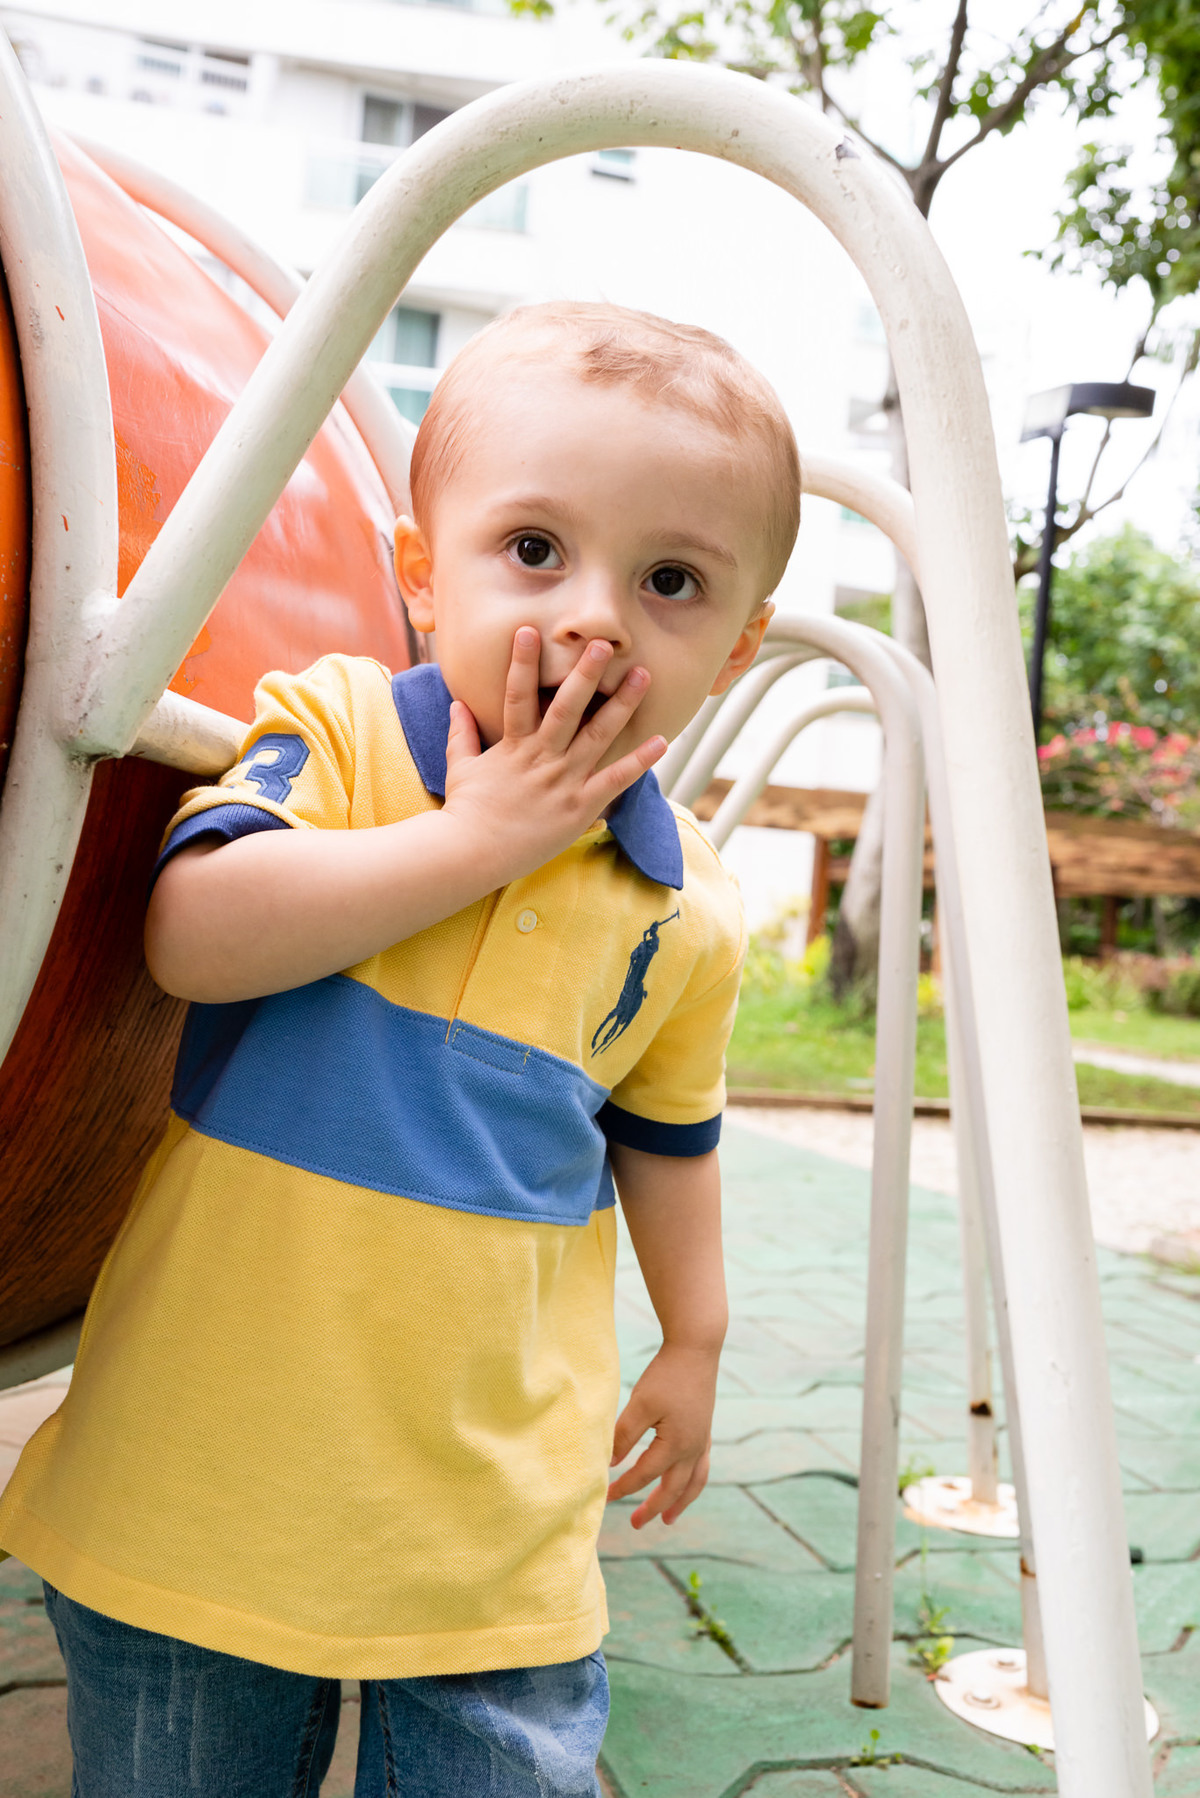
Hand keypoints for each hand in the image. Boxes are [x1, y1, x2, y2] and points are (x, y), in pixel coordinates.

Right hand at [440, 629, 665, 887]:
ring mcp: (562, 782)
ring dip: (621, 705)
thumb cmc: (465, 812)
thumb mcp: (459, 768)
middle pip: (567, 708)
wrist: (470, 853)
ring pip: (597, 736)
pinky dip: (638, 761)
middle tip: (604, 644)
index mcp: (512, 746)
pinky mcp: (578, 807)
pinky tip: (660, 741)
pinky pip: (614, 780)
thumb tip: (457, 704)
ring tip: (642, 675)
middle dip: (585, 673)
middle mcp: (541, 758)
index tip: (529, 631)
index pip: (518, 696)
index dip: (523, 663)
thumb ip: (460, 734)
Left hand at [607, 1342, 718, 1528]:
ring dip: (681, 1502)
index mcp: (676, 1445)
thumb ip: (625, 1435)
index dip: (623, 1488)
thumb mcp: (640, 1405)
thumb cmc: (666, 1375)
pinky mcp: (705, 1429)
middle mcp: (693, 1448)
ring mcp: (702, 1440)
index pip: (644, 1475)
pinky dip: (693, 1482)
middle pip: (673, 1488)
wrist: (696, 1348)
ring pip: (694, 1482)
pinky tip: (685, 1482)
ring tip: (670, 1519)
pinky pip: (702, 1467)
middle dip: (654, 1508)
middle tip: (636, 1524)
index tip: (604, 1497)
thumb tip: (610, 1463)